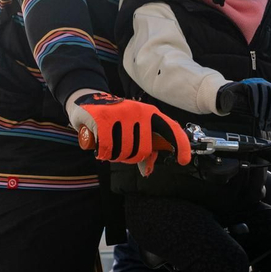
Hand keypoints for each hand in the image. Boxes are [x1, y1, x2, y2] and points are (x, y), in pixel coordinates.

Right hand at [73, 92, 192, 167]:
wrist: (86, 100)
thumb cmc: (114, 119)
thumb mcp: (132, 129)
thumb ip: (143, 148)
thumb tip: (146, 171)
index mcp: (149, 113)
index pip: (170, 129)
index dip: (180, 145)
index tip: (183, 160)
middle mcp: (138, 112)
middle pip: (142, 151)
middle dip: (130, 158)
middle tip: (119, 150)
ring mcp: (121, 115)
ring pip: (124, 152)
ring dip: (114, 156)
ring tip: (108, 145)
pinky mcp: (103, 119)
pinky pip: (107, 149)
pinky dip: (103, 153)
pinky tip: (99, 147)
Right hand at [216, 79, 270, 132]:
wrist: (229, 96)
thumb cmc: (245, 103)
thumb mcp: (259, 109)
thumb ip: (268, 116)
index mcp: (270, 88)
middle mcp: (265, 83)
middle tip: (268, 124)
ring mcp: (256, 82)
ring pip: (264, 94)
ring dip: (264, 110)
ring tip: (261, 120)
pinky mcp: (246, 84)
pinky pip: (253, 92)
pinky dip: (255, 104)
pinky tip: (255, 113)